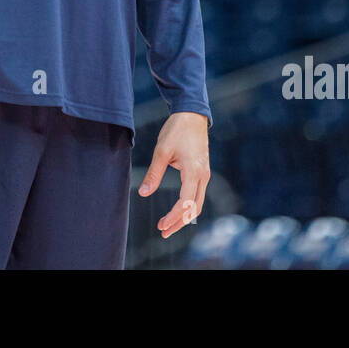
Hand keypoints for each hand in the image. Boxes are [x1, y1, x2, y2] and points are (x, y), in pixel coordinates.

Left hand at [138, 111, 209, 238]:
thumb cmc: (176, 131)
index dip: (173, 217)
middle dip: (179, 223)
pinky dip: (188, 207)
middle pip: (194, 209)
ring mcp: (205, 174)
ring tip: (168, 225)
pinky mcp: (203, 172)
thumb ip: (153, 174)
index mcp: (194, 172)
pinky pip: (198, 195)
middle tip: (163, 232)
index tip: (161, 226)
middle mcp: (203, 176)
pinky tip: (177, 211)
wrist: (191, 115)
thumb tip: (143, 194)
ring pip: (198, 204)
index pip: (186, 203)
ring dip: (184, 217)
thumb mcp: (161, 151)